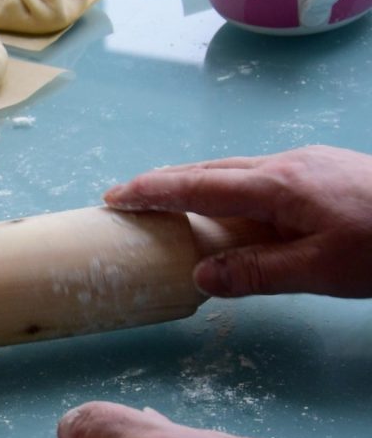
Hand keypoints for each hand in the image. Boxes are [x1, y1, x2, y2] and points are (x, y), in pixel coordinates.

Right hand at [104, 145, 371, 297]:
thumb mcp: (322, 271)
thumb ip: (257, 272)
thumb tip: (201, 275)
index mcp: (278, 186)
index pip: (198, 185)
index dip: (152, 191)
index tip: (115, 196)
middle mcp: (286, 165)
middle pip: (211, 169)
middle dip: (165, 182)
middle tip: (130, 199)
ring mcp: (307, 163)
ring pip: (235, 169)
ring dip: (195, 183)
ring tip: (169, 203)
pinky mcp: (323, 170)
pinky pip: (258, 175)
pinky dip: (227, 188)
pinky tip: (232, 208)